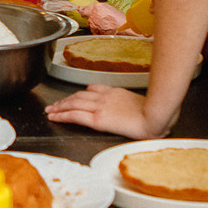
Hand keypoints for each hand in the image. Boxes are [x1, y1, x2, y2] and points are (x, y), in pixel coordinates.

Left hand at [46, 84, 174, 138]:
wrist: (157, 116)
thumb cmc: (155, 113)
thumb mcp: (142, 103)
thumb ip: (130, 104)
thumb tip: (132, 111)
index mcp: (115, 92)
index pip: (93, 89)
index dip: (80, 94)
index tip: (73, 97)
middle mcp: (105, 96)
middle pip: (79, 95)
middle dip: (65, 100)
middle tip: (54, 104)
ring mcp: (101, 106)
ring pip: (73, 103)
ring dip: (60, 106)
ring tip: (50, 110)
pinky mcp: (99, 119)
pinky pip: (75, 115)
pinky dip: (62, 115)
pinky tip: (54, 117)